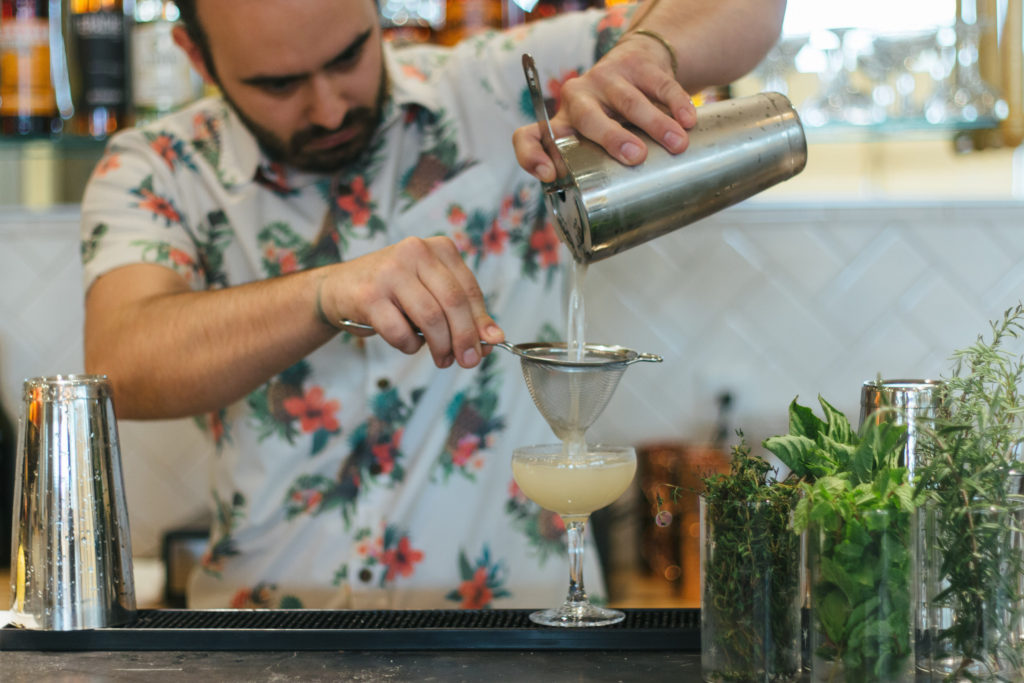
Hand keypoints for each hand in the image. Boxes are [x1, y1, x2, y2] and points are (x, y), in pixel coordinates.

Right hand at [318, 236, 503, 368]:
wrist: (341, 287)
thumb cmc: (395, 291)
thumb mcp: (431, 291)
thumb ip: (462, 311)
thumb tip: (492, 339)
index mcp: (438, 248)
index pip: (468, 288)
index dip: (481, 321)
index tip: (488, 345)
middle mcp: (415, 252)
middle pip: (453, 302)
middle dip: (465, 338)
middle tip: (468, 361)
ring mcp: (390, 272)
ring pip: (431, 318)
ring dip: (441, 347)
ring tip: (442, 359)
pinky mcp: (369, 295)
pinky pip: (400, 332)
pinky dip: (410, 346)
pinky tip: (408, 343)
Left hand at [513, 33, 697, 182]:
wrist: (637, 66)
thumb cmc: (613, 120)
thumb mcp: (596, 142)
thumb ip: (598, 171)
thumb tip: (613, 225)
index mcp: (560, 125)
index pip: (527, 137)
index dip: (531, 156)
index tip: (549, 174)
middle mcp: (576, 99)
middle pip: (587, 118)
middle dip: (612, 138)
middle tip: (636, 157)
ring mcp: (606, 79)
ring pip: (628, 101)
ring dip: (655, 124)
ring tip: (677, 144)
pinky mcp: (635, 64)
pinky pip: (658, 84)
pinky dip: (676, 103)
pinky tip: (689, 120)